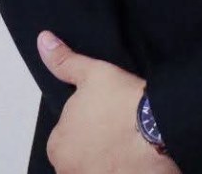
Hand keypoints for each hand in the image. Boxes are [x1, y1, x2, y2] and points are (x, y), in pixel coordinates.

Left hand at [38, 31, 180, 173]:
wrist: (157, 130)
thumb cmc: (124, 105)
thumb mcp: (93, 73)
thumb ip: (65, 61)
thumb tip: (43, 40)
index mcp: (56, 143)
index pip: (68, 130)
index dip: (89, 118)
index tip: (108, 111)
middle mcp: (66, 169)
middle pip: (80, 150)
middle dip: (95, 140)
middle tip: (119, 124)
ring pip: (95, 164)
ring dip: (107, 156)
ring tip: (129, 140)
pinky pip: (112, 170)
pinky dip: (118, 166)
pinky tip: (133, 156)